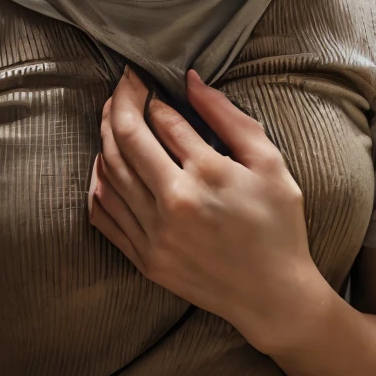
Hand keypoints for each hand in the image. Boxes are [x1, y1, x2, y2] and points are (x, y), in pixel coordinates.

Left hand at [88, 67, 321, 350]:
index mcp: (208, 174)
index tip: (146, 78)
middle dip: (118, 103)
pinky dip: (98, 184)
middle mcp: (174, 204)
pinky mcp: (145, 259)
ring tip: (111, 116)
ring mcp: (155, 235)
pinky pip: (104, 215)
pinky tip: (104, 165)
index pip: (163, 119)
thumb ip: (228, 117)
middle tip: (122, 85)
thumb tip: (190, 81)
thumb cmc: (278, 225)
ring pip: (109, 174)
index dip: (150, 93)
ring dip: (104, 137)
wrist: (274, 297)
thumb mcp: (268, 162)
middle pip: (126, 140)